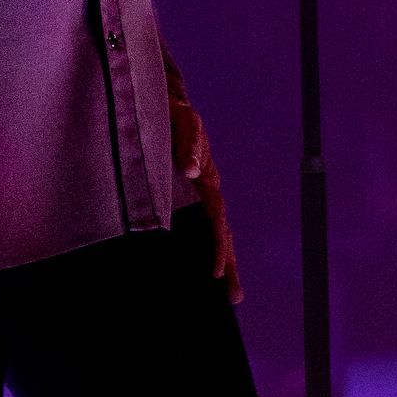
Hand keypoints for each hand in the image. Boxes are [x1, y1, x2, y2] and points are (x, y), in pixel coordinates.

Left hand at [170, 89, 241, 302]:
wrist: (162, 100)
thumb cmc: (170, 111)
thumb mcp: (180, 122)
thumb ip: (187, 144)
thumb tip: (192, 172)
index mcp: (207, 179)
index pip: (217, 220)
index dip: (218, 247)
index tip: (215, 273)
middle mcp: (205, 190)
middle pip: (221, 233)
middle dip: (227, 264)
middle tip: (234, 297)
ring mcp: (195, 193)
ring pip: (211, 231)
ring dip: (219, 259)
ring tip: (228, 292)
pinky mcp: (181, 193)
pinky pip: (194, 224)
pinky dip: (199, 246)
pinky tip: (195, 266)